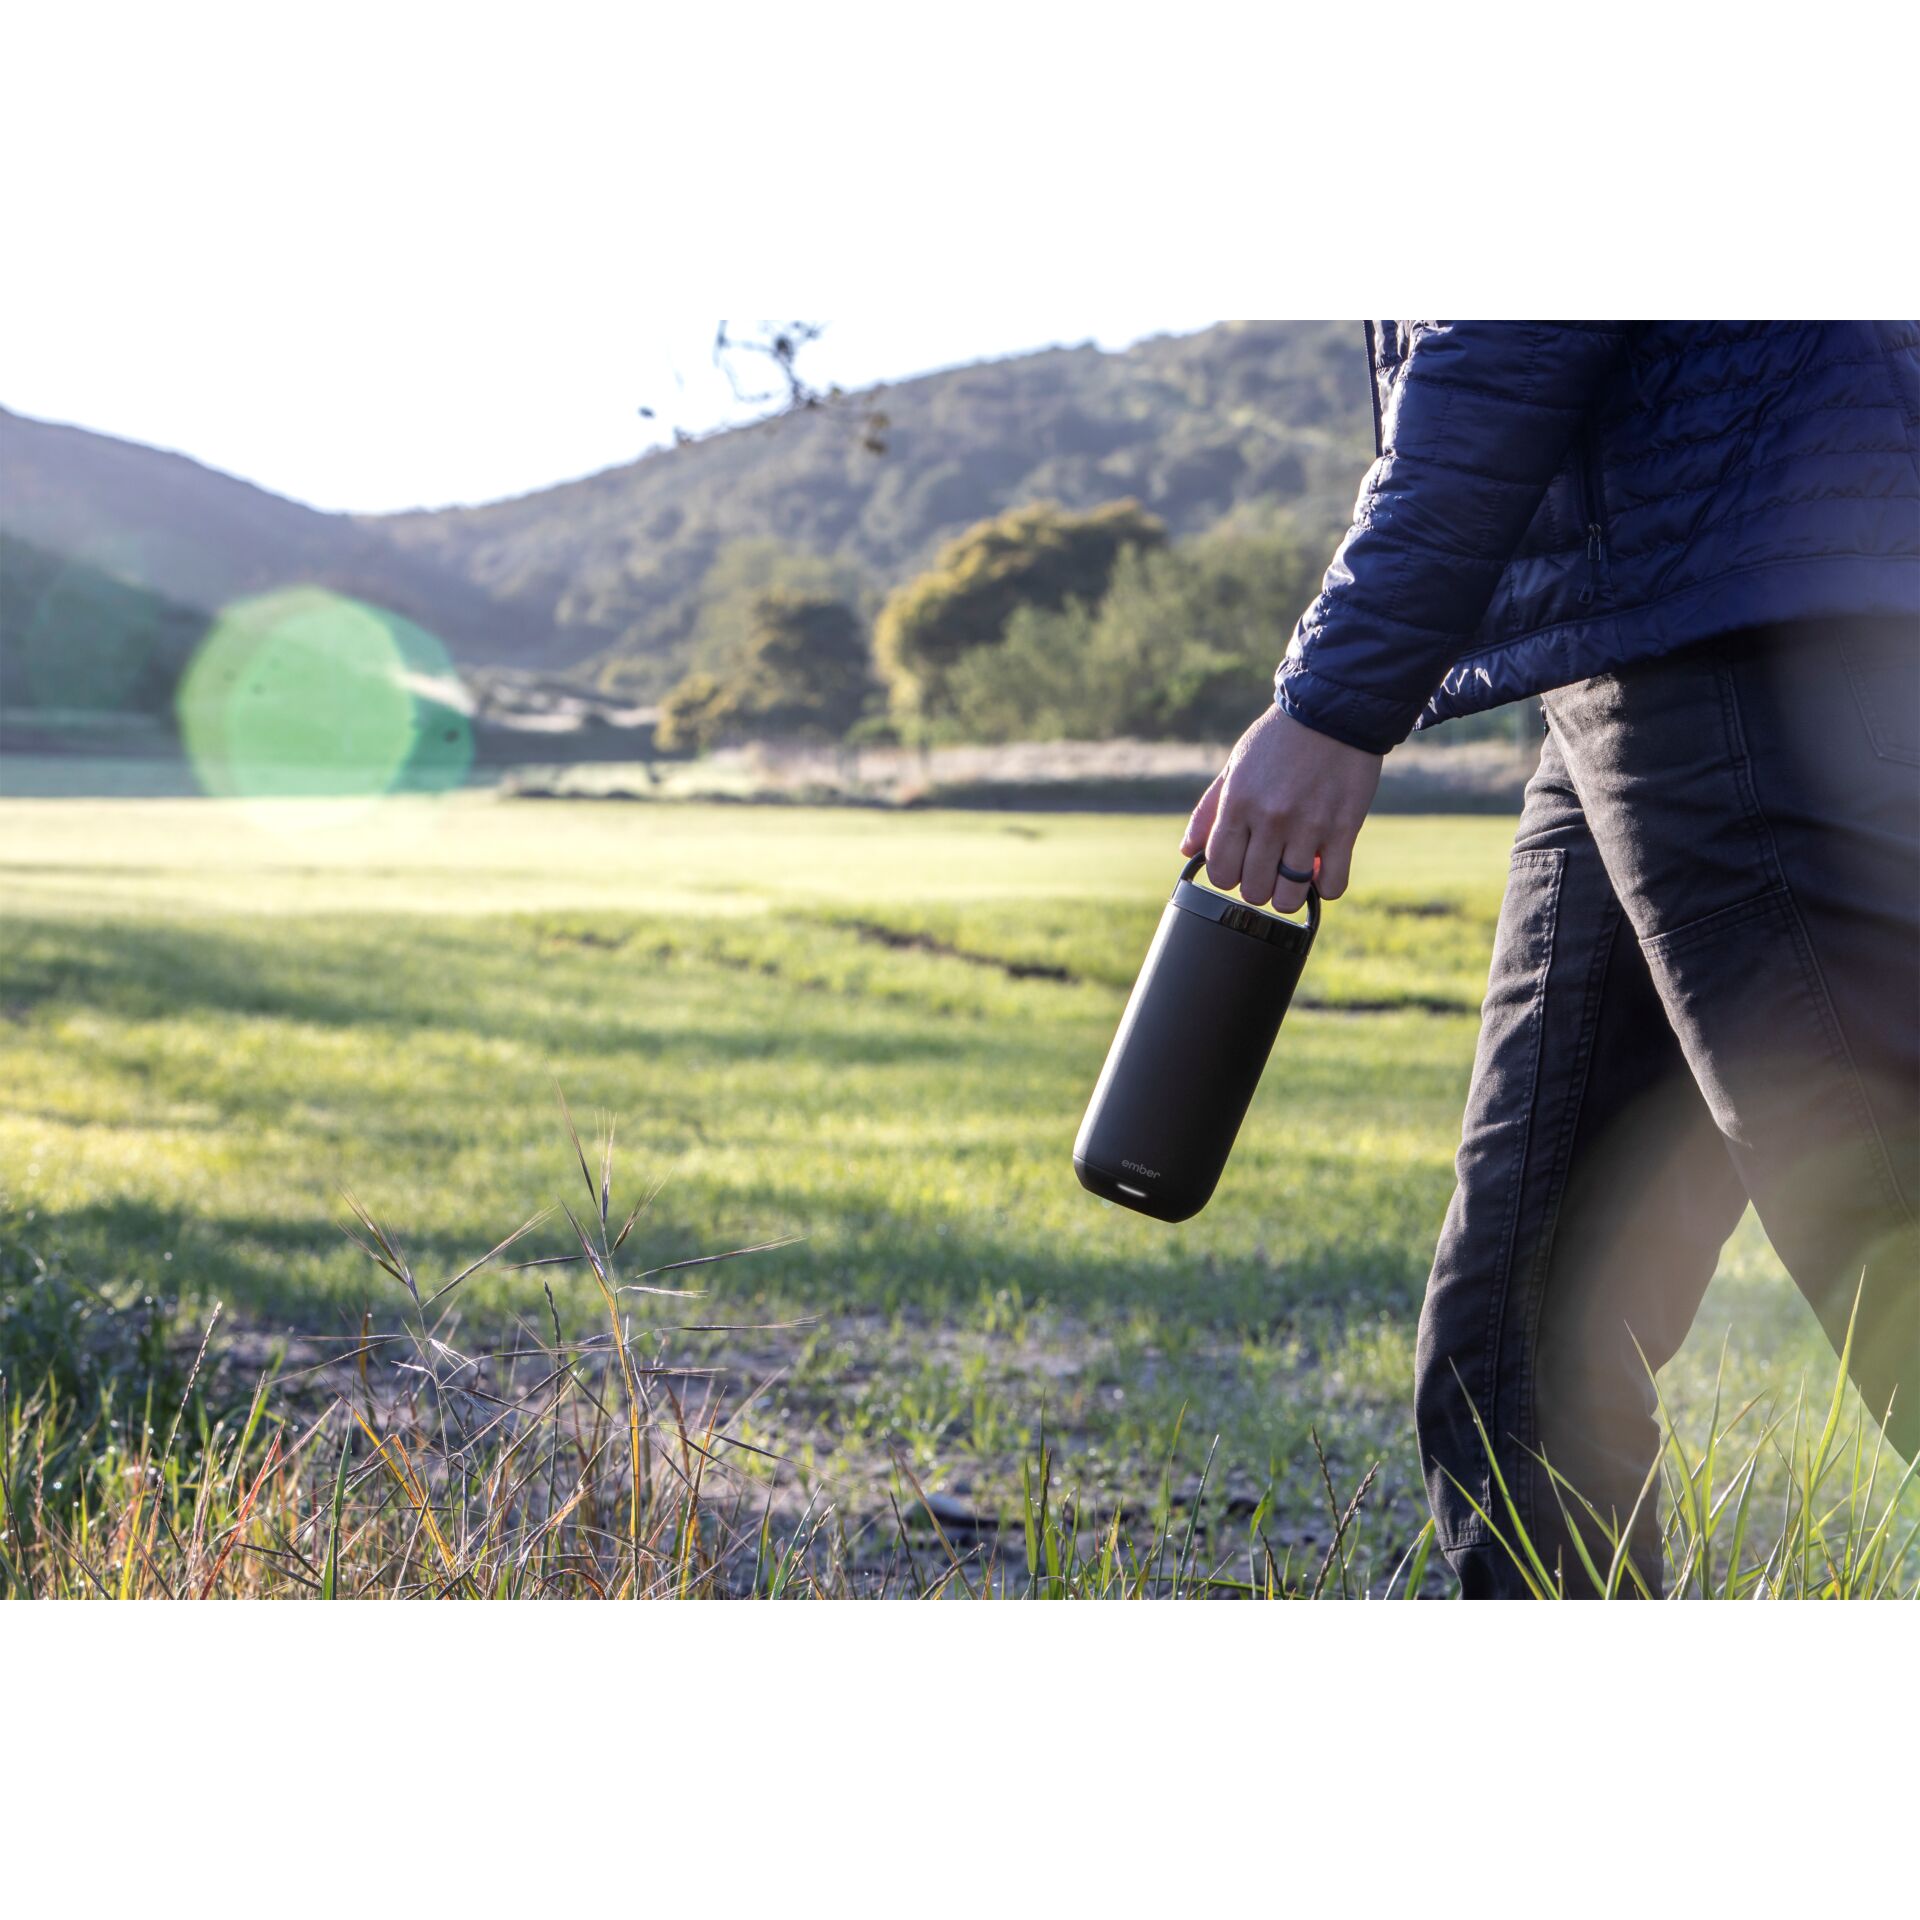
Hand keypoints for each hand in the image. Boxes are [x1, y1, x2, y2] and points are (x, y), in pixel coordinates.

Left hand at [1180, 706, 1382, 912]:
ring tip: (1293, 873)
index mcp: (1238, 803)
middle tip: (1268, 867)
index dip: (1228, 874)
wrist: (1333, 709)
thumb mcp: (1235, 767)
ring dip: (1288, 892)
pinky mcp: (1344, 828)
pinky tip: (1321, 868)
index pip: (1220, 871)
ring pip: (1288, 896)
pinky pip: (1332, 885)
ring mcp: (1308, 826)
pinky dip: (1325, 886)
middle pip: (1253, 890)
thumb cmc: (1279, 739)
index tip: (1240, 863)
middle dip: (1258, 885)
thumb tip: (1187, 850)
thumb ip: (1209, 812)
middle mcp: (1270, 819)